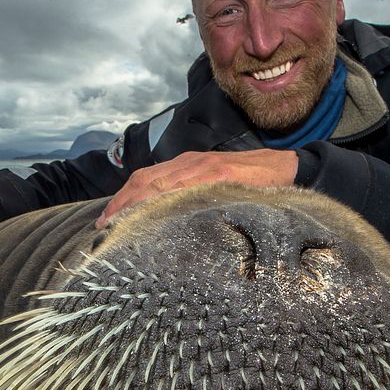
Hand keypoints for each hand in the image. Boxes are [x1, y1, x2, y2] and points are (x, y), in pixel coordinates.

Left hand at [95, 149, 297, 226]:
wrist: (287, 167)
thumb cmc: (252, 182)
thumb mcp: (217, 186)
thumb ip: (195, 197)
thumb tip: (171, 223)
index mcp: (187, 166)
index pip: (146, 179)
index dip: (123, 198)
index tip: (106, 219)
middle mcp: (189, 163)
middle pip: (145, 181)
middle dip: (121, 203)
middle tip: (103, 226)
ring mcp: (203, 167)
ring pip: (159, 184)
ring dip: (135, 204)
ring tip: (118, 224)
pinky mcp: (220, 174)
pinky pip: (186, 187)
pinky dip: (165, 200)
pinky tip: (153, 214)